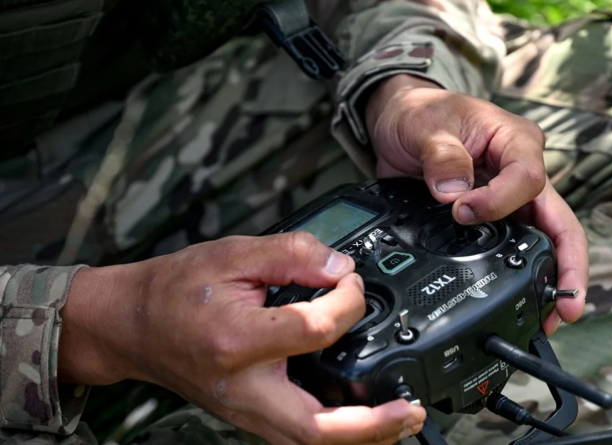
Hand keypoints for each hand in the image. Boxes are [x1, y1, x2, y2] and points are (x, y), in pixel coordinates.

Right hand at [58, 233, 425, 444]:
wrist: (130, 324)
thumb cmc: (174, 290)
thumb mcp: (233, 253)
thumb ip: (293, 253)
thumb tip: (341, 267)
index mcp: (237, 341)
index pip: (316, 329)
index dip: (347, 300)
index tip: (349, 281)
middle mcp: (244, 388)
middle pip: (320, 427)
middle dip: (373, 424)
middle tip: (409, 409)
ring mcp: (246, 410)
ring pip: (312, 441)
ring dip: (362, 436)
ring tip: (399, 420)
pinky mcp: (249, 414)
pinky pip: (299, 434)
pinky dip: (336, 431)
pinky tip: (361, 417)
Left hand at [365, 74, 587, 334]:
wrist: (399, 123)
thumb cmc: (420, 114)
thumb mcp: (426, 125)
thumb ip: (441, 157)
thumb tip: (452, 193)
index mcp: (516, 141)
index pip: (528, 179)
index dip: (500, 202)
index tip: (462, 212)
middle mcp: (522, 171)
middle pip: (559, 221)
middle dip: (567, 265)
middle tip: (567, 306)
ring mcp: (509, 198)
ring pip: (544, 241)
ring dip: (550, 279)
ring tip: (550, 318)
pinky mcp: (493, 217)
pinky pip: (514, 247)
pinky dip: (521, 275)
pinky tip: (522, 302)